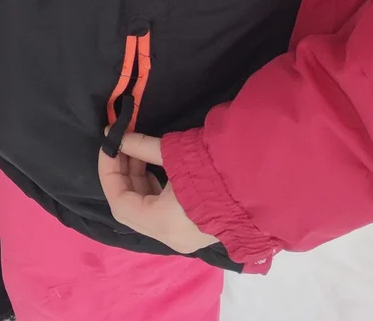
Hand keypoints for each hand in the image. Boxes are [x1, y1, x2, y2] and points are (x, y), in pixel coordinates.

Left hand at [98, 134, 219, 254]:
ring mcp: (184, 237)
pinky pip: (162, 212)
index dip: (108, 171)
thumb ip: (142, 146)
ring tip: (137, 151)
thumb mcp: (174, 154)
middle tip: (121, 145)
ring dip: (137, 180)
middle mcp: (170, 237)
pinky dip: (153, 189)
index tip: (108, 145)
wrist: (263, 185)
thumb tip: (116, 135)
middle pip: (131, 207)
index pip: (119, 201)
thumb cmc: (214, 170)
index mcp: (162, 224)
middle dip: (122, 174)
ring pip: (146, 210)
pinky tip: (154, 166)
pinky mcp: (195, 231)